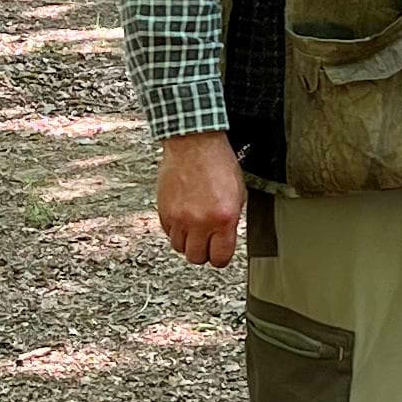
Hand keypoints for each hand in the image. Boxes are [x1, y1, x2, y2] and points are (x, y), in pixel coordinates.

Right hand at [155, 131, 247, 265]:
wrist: (194, 144)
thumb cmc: (218, 164)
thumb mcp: (238, 194)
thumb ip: (231, 221)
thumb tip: (225, 240)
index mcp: (223, 218)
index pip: (220, 258)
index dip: (220, 257)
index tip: (219, 253)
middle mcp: (200, 221)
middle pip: (196, 258)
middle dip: (202, 252)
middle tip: (206, 241)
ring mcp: (179, 217)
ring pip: (179, 248)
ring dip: (187, 241)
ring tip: (194, 227)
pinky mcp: (164, 211)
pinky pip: (168, 233)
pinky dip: (175, 229)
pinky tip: (183, 216)